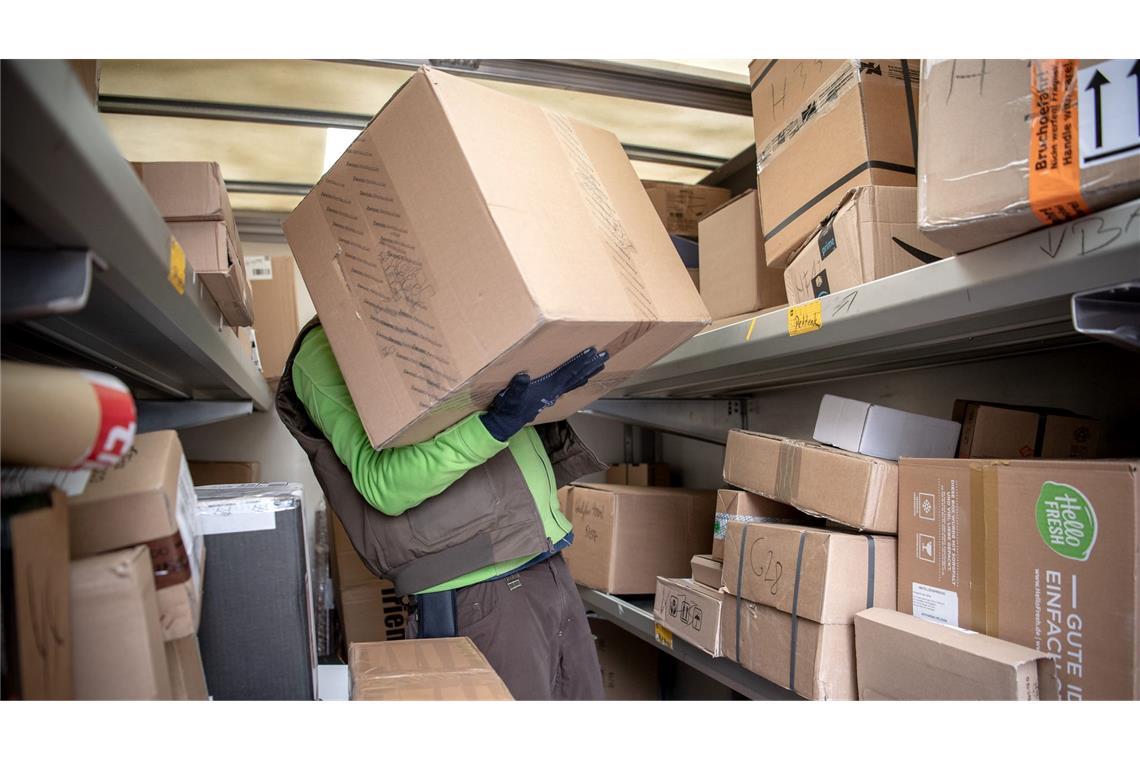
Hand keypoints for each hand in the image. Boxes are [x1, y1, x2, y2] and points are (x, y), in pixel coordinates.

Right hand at [480, 348, 608, 441]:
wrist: (507, 423)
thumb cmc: (508, 408)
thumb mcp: (509, 397)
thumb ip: (517, 388)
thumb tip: (523, 376)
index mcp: (548, 387)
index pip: (568, 372)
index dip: (580, 362)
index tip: (591, 352)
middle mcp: (554, 390)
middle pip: (577, 376)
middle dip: (590, 365)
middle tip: (605, 355)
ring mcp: (553, 394)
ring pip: (575, 380)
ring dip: (588, 372)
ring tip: (600, 363)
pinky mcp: (549, 396)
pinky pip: (569, 385)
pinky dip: (578, 380)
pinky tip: (583, 378)